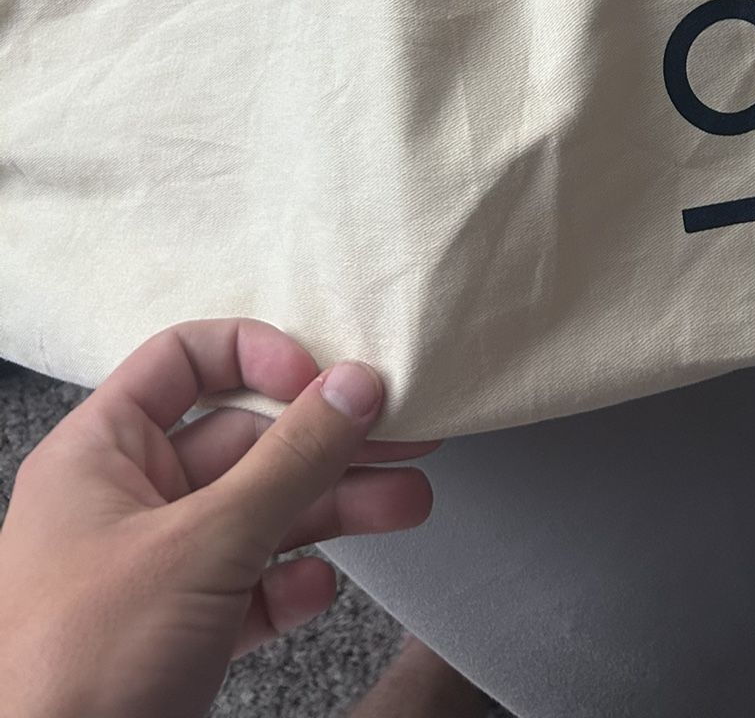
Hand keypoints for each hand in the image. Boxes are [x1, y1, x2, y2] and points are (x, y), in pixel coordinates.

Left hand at [0, 318, 444, 717]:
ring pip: (256, 515)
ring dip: (331, 509)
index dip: (257, 355)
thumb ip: (290, 459)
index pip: (183, 361)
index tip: (321, 380)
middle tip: (402, 438)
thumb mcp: (204, 543)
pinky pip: (245, 590)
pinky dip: (289, 584)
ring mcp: (149, 572)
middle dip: (325, 444)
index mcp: (100, 453)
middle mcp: (123, 502)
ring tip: (406, 503)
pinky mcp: (173, 637)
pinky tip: (318, 588)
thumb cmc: (82, 664)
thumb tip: (354, 385)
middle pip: (240, 441)